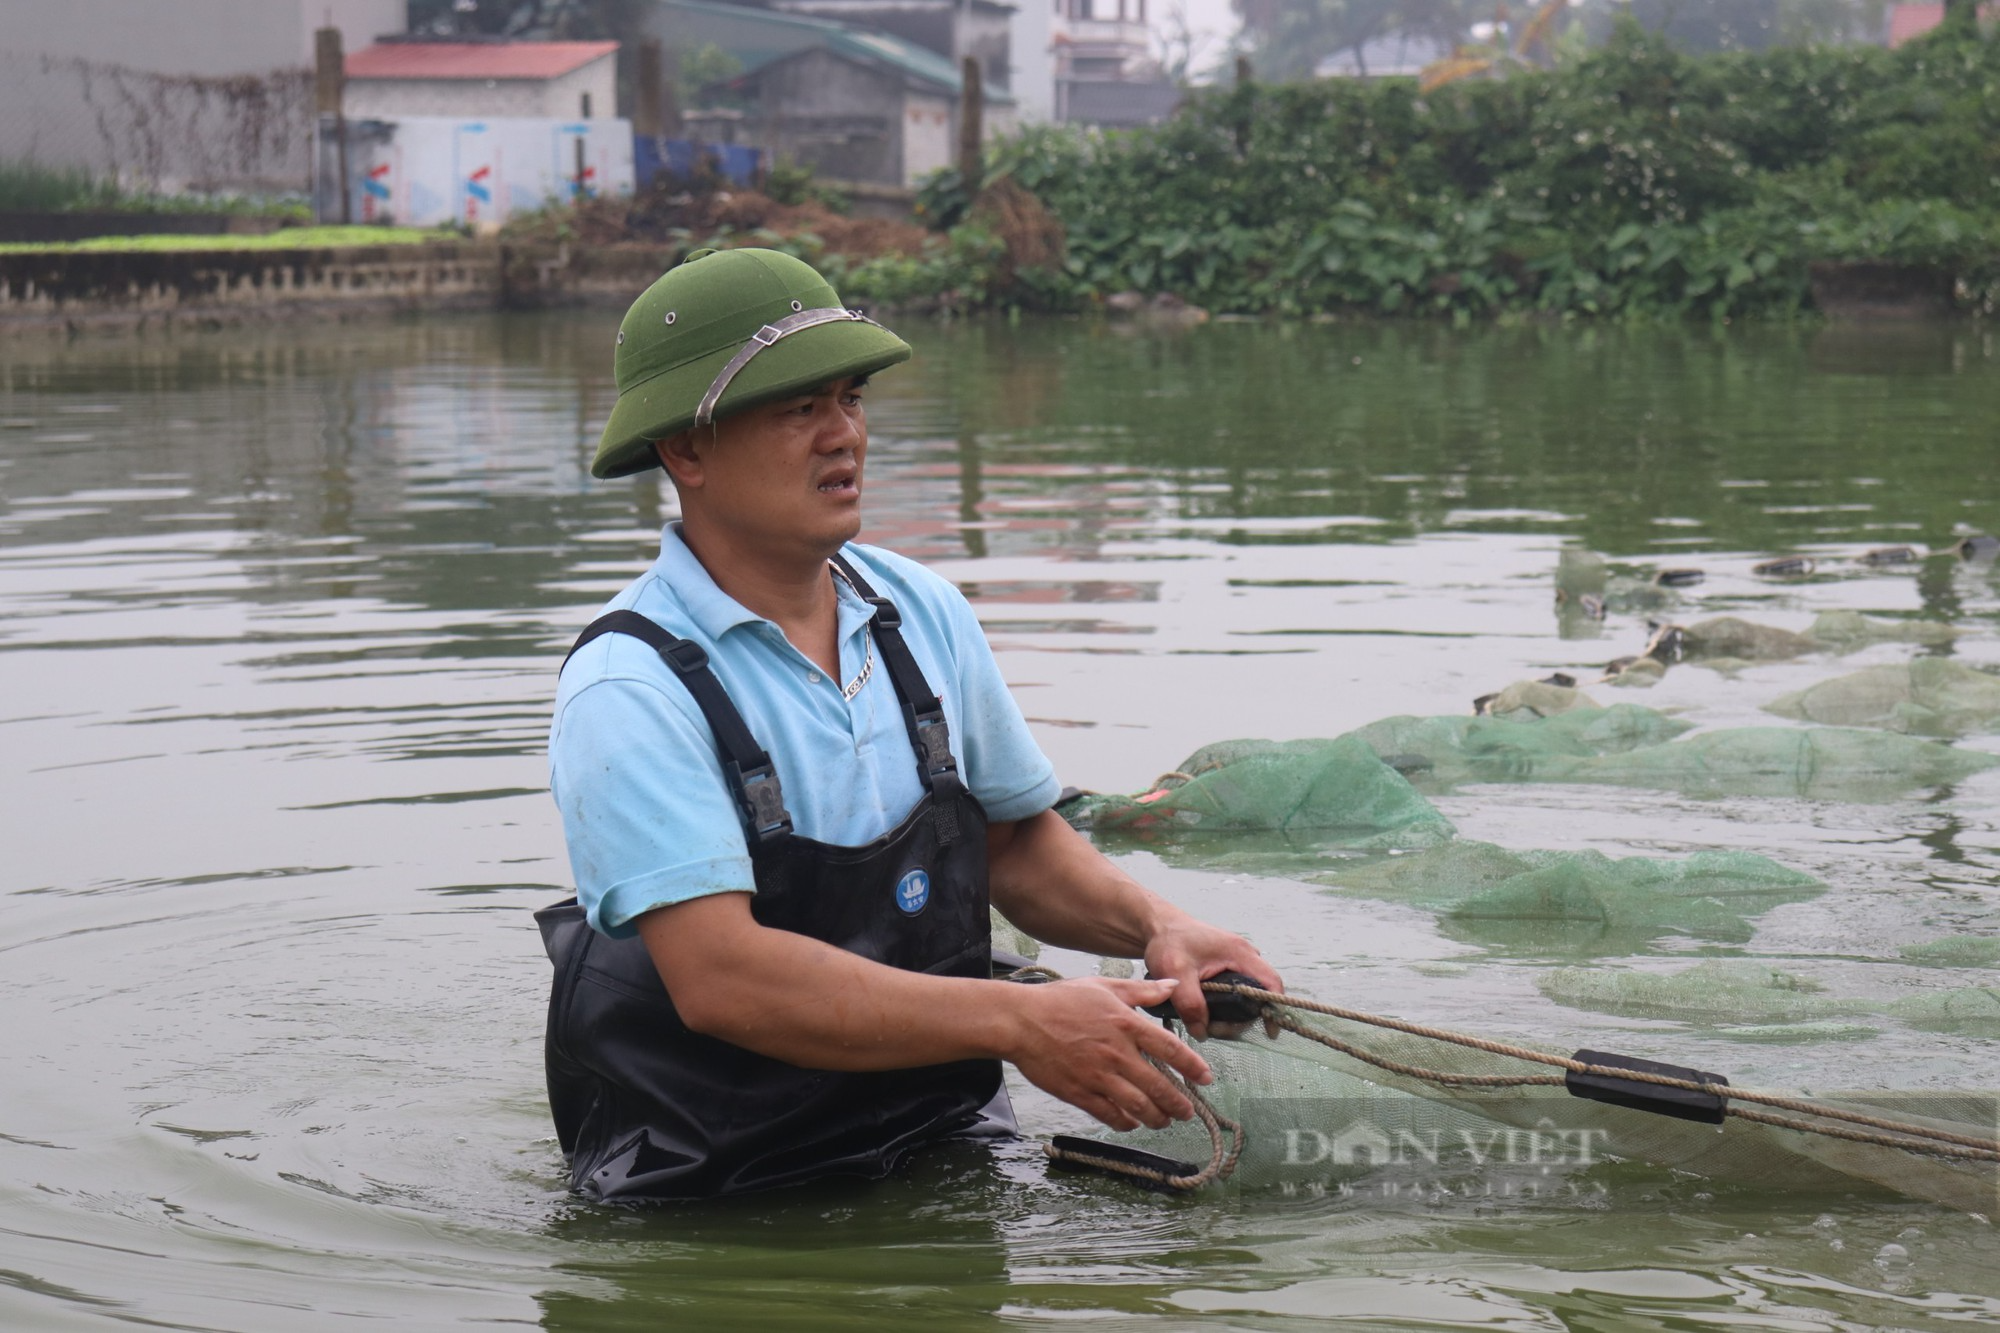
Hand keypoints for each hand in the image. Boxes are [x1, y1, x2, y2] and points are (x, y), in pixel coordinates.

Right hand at [1002, 977, 1211, 1131]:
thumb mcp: (1104, 987)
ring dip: (1157, 1118)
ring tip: (1164, 1121)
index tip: (1205, 1078)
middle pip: (1159, 1086)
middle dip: (1179, 1104)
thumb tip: (1173, 984)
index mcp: (1125, 1024)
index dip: (1193, 1067)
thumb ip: (1143, 991)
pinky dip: (1126, 1123)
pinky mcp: (1079, 1093)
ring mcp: (1098, 1076)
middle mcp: (1116, 1053)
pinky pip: (1111, 1115)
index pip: (1170, 1049)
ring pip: (1139, 1107)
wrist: (1020, 1021)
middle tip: (1187, 1111)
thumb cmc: (1060, 1001)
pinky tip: (1132, 1122)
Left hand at [1143, 916, 1283, 1041]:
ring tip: (1207, 1022)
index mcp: (1240, 953)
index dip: (1274, 1007)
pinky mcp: (1228, 967)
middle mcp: (1245, 956)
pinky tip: (1208, 1013)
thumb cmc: (1169, 942)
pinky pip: (1237, 990)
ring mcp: (1238, 961)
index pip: (1271, 982)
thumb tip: (1203, 1032)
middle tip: (1215, 1029)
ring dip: (1233, 1014)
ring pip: (1247, 994)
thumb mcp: (1175, 973)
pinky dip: (1227, 1006)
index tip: (1269, 1032)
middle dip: (1242, 1018)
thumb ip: (1190, 1003)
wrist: (1160, 926)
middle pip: (1260, 994)